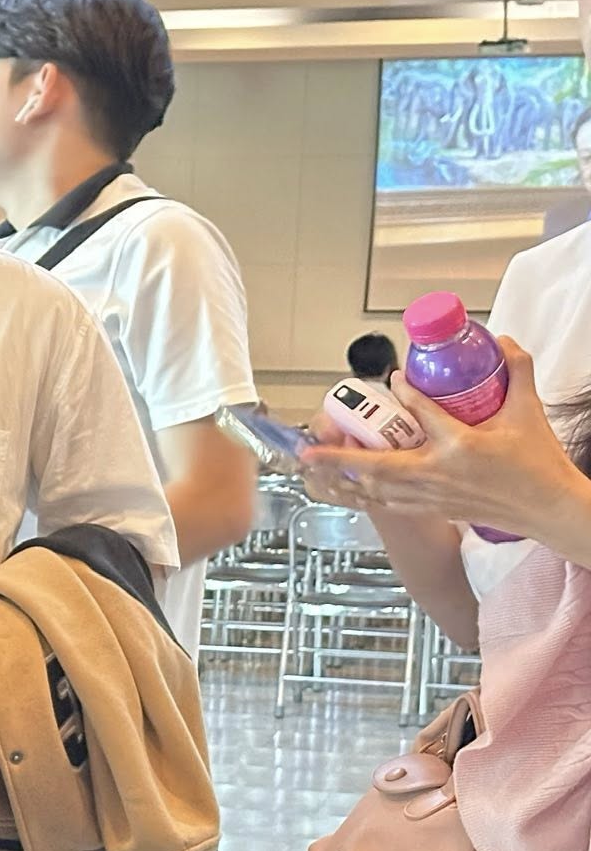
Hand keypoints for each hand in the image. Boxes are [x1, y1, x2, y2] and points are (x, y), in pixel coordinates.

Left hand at [300, 339, 590, 539]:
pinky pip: (386, 504)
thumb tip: (503, 341)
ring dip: (342, 479)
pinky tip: (344, 488)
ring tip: (312, 470)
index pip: (421, 413)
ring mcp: (431, 496)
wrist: (545, 507)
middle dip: (337, 458)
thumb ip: (517, 371)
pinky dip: (361, 495)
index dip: (403, 393)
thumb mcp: (528, 411)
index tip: (390, 378)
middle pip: (376, 466)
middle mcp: (437, 474)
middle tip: (305, 449)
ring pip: (375, 489)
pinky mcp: (432, 509)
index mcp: (459, 446)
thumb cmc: (537, 463)